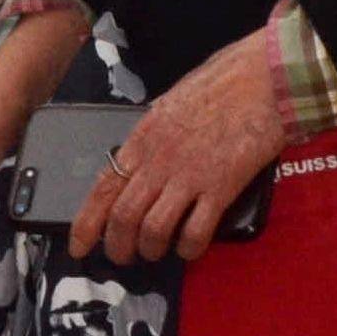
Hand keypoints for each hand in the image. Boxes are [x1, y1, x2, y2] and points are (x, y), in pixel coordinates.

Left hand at [69, 35, 286, 264]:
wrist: (259, 79)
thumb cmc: (217, 87)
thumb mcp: (168, 106)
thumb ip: (151, 139)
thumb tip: (138, 164)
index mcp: (143, 139)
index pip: (102, 189)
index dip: (86, 224)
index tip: (78, 246)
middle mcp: (159, 160)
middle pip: (123, 217)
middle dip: (118, 247)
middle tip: (123, 256)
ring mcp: (189, 175)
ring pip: (153, 230)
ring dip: (151, 250)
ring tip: (156, 252)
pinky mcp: (220, 187)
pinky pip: (195, 232)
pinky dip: (188, 248)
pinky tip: (190, 246)